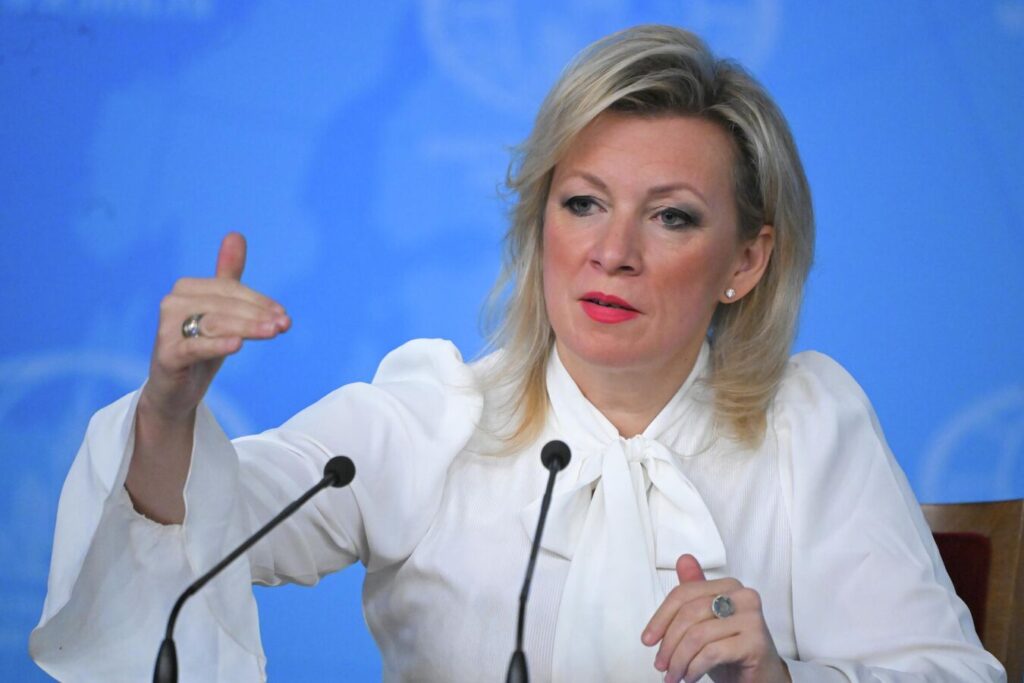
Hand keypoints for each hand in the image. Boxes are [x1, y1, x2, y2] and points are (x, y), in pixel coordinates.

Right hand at [141, 232, 289, 422]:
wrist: (176, 390)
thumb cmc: (201, 346)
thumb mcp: (219, 310)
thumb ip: (227, 275)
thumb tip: (235, 234)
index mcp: (188, 288)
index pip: (231, 290)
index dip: (260, 302)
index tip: (284, 316)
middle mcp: (173, 303)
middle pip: (226, 305)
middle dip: (258, 315)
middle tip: (285, 325)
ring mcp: (166, 329)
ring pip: (216, 323)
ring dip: (248, 328)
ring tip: (273, 332)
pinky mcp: (167, 354)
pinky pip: (196, 347)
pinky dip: (218, 345)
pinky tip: (238, 345)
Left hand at [642, 555, 789, 682]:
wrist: (761, 679)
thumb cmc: (731, 650)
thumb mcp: (706, 622)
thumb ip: (694, 593)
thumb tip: (683, 559)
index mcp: (729, 586)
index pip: (684, 594)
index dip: (661, 618)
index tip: (647, 640)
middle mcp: (744, 596)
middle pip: (689, 613)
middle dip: (669, 643)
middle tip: (660, 665)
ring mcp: (752, 618)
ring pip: (698, 635)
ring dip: (679, 660)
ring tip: (674, 675)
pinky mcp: (755, 642)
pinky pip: (712, 652)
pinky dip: (694, 668)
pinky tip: (690, 676)